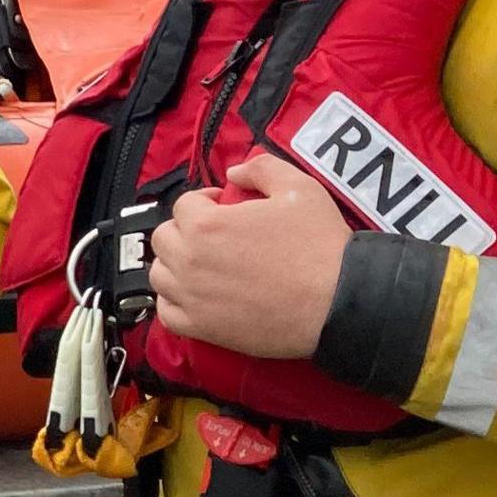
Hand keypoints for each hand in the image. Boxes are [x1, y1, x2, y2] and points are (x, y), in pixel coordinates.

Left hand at [148, 154, 345, 359]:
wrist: (337, 301)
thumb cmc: (319, 245)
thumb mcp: (298, 188)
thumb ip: (261, 168)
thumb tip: (233, 173)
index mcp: (206, 224)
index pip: (183, 204)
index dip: (204, 202)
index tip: (222, 207)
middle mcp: (189, 260)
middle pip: (164, 237)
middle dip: (185, 230)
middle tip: (213, 235)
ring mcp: (191, 296)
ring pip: (159, 274)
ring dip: (176, 264)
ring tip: (204, 263)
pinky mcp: (201, 327)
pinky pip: (166, 312)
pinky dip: (174, 301)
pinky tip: (195, 294)